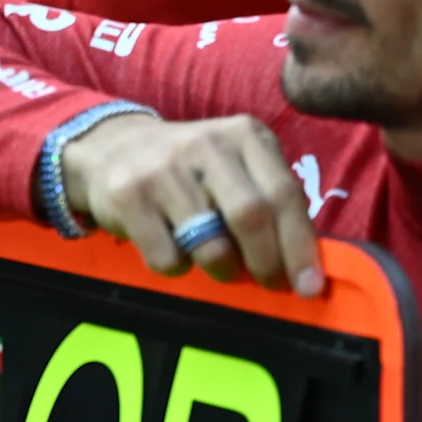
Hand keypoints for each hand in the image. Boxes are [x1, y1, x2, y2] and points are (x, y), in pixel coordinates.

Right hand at [56, 110, 325, 296]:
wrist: (112, 149)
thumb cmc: (191, 169)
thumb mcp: (236, 166)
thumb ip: (269, 201)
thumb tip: (304, 267)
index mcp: (243, 135)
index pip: (284, 194)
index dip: (300, 246)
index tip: (309, 286)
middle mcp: (205, 144)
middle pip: (251, 216)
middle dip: (266, 262)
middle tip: (268, 283)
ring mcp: (163, 169)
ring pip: (211, 246)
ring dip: (222, 270)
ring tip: (218, 263)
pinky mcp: (127, 195)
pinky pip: (168, 257)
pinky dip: (178, 267)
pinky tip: (172, 247)